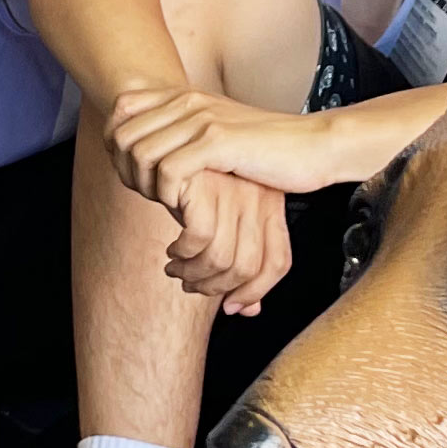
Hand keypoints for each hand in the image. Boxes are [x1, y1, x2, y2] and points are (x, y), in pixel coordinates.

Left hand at [105, 87, 354, 212]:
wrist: (314, 146)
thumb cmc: (268, 149)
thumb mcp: (218, 134)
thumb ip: (184, 134)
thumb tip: (144, 152)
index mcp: (184, 96)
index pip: (120, 111)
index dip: (115, 146)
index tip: (135, 174)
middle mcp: (188, 101)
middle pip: (121, 135)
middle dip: (126, 171)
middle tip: (149, 196)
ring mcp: (202, 119)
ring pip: (140, 153)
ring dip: (145, 186)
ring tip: (166, 204)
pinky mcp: (218, 141)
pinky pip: (169, 170)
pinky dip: (168, 194)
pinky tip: (184, 207)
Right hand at [162, 165, 294, 315]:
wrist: (168, 136)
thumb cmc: (196, 185)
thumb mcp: (222, 223)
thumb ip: (238, 261)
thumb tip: (248, 311)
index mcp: (271, 204)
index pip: (278, 263)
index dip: (256, 292)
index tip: (230, 306)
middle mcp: (258, 197)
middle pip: (248, 268)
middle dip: (214, 288)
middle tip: (191, 285)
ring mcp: (233, 191)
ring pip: (220, 259)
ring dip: (192, 274)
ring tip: (176, 270)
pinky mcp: (205, 187)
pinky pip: (198, 239)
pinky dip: (181, 254)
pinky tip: (172, 251)